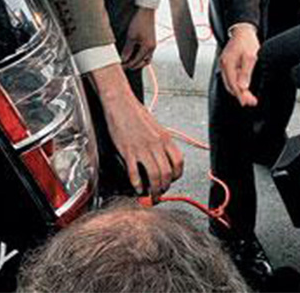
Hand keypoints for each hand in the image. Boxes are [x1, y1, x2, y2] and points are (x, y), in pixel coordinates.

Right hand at [92, 65, 183, 195]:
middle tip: (159, 193)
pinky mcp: (128, 151)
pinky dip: (137, 184)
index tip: (171, 181)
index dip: (176, 176)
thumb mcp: (156, 128)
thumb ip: (161, 143)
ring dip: (153, 190)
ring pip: (154, 176)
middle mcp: (156, 144)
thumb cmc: (136, 115)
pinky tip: (137, 187)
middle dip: (164, 188)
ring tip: (150, 195)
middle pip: (167, 173)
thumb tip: (163, 159)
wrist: (120, 104)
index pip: (178, 163)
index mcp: (165, 139)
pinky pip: (135, 173)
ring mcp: (142, 148)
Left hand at [121, 7, 156, 69]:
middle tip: (125, 66)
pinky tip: (135, 54)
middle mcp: (152, 48)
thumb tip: (123, 59)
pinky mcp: (152, 41)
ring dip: (139, 62)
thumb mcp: (131, 36)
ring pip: (147, 59)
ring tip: (130, 62)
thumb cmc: (140, 22)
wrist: (146, 11)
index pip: (136, 61)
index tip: (121, 66)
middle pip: (144, 62)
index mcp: (147, 48)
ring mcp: (153, 45)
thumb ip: (127, 50)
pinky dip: (141, 56)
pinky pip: (147, 53)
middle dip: (134, 65)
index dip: (128, 65)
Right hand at [219, 24, 259, 106]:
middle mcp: (224, 65)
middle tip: (251, 101)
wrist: (243, 30)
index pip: (233, 85)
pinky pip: (230, 78)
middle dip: (241, 95)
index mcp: (228, 63)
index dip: (242, 95)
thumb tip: (243, 87)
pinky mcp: (227, 64)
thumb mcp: (250, 56)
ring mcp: (224, 64)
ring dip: (239, 91)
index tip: (249, 102)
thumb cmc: (247, 41)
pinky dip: (237, 84)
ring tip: (249, 97)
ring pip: (230, 83)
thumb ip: (246, 72)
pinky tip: (243, 87)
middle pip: (230, 86)